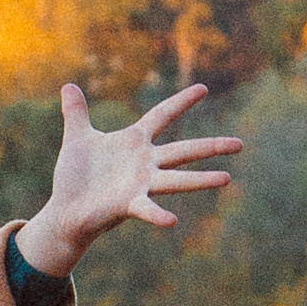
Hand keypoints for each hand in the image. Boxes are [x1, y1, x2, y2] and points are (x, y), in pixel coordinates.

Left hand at [14, 83, 242, 281]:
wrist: (66, 209)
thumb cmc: (76, 176)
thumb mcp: (77, 138)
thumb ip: (76, 112)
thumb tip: (69, 85)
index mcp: (134, 142)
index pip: (162, 116)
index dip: (181, 102)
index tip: (203, 88)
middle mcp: (144, 163)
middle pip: (183, 151)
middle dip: (211, 147)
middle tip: (240, 144)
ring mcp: (140, 185)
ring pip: (176, 180)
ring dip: (201, 180)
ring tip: (227, 178)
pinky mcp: (128, 204)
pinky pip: (146, 209)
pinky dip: (158, 215)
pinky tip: (172, 220)